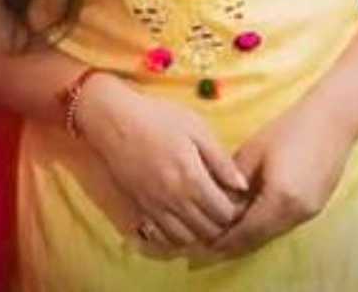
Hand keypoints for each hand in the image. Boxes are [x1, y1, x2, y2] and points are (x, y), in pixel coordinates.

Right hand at [77, 74, 249, 249]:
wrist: (114, 120)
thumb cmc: (158, 117)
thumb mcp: (196, 127)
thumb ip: (221, 159)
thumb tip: (242, 185)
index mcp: (192, 179)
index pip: (224, 214)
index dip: (236, 210)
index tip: (237, 198)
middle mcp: (175, 201)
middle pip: (208, 231)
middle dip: (221, 224)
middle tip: (223, 207)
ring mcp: (156, 209)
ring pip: (187, 240)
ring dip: (200, 232)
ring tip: (205, 214)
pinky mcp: (140, 210)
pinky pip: (163, 238)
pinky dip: (177, 236)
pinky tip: (182, 219)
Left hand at [206, 98, 356, 258]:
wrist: (332, 120)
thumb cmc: (289, 128)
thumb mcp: (253, 151)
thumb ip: (232, 181)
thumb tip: (215, 203)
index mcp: (280, 198)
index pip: (245, 233)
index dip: (222, 243)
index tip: (200, 249)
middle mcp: (296, 213)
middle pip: (258, 240)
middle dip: (232, 246)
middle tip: (206, 250)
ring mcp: (309, 213)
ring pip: (271, 235)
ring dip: (248, 237)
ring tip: (222, 236)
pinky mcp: (315, 208)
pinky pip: (283, 225)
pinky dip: (264, 227)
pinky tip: (249, 220)